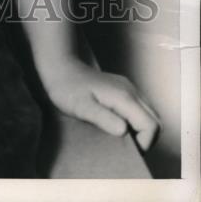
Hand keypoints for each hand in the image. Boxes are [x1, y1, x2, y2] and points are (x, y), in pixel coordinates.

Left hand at [40, 56, 160, 150]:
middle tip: (126, 146)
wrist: (60, 66)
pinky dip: (136, 122)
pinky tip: (117, 125)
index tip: (127, 149)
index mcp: (124, 97)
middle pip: (155, 121)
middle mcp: (131, 91)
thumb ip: (103, 118)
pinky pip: (139, 109)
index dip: (144, 143)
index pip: (151, 126)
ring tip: (121, 137)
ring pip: (149, 115)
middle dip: (146, 139)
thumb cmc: (67, 88)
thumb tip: (124, 131)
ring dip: (141, 131)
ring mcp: (128, 89)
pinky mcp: (123, 89)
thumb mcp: (81, 107)